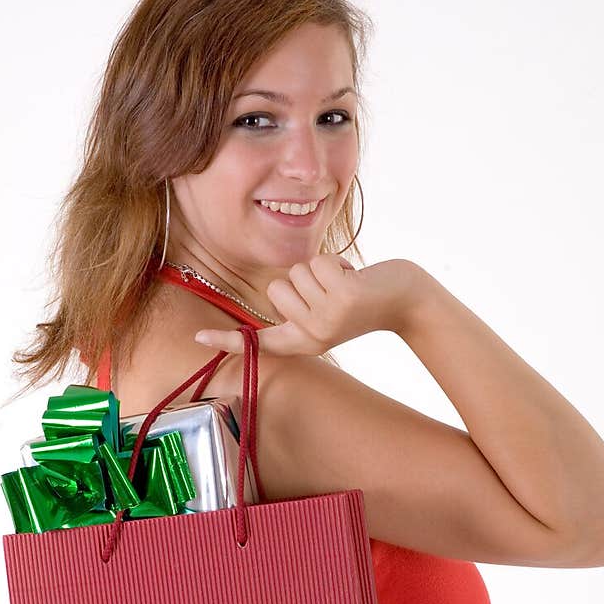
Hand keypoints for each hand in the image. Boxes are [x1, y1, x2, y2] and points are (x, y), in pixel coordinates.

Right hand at [193, 254, 422, 355]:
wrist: (405, 301)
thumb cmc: (362, 301)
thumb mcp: (328, 312)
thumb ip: (302, 307)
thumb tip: (279, 291)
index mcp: (304, 342)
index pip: (259, 342)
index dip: (228, 340)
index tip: (198, 336)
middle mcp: (312, 336)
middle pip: (276, 289)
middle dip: (302, 279)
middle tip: (331, 292)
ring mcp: (327, 320)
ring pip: (296, 273)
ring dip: (322, 269)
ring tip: (345, 285)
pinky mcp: (343, 300)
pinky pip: (318, 263)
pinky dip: (337, 262)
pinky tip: (355, 279)